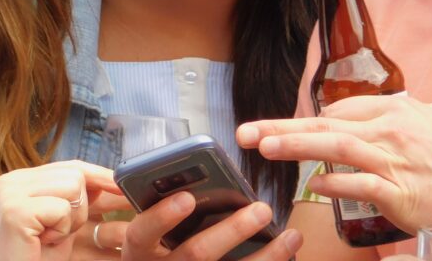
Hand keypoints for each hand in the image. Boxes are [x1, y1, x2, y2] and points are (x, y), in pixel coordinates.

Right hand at [0, 160, 123, 260]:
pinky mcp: (15, 211)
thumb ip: (77, 197)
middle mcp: (11, 180)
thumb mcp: (62, 223)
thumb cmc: (37, 259)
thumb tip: (110, 178)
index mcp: (21, 180)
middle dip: (80, 208)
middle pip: (76, 174)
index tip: (123, 184)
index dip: (99, 176)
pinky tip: (42, 242)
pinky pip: (62, 209)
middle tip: (56, 233)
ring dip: (71, 220)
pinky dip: (61, 231)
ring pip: (73, 187)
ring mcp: (10, 193)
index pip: (70, 166)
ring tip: (49, 237)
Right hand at [121, 192, 301, 260]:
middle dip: (231, 232)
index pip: (142, 233)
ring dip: (266, 257)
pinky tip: (290, 251)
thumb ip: (157, 203)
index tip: (188, 197)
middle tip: (262, 208)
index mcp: (139, 249)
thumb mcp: (147, 228)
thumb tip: (176, 177)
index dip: (163, 216)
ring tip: (292, 235)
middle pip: (195, 255)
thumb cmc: (156, 244)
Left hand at [237, 95, 431, 234]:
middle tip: (246, 132)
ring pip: (334, 148)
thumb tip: (369, 119)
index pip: (340, 112)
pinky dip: (333, 183)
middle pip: (326, 125)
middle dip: (281, 128)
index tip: (283, 130)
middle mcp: (392, 131)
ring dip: (294, 147)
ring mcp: (396, 162)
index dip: (308, 123)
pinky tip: (313, 184)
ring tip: (262, 148)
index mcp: (399, 111)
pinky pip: (359, 186)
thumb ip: (399, 116)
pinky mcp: (402, 195)